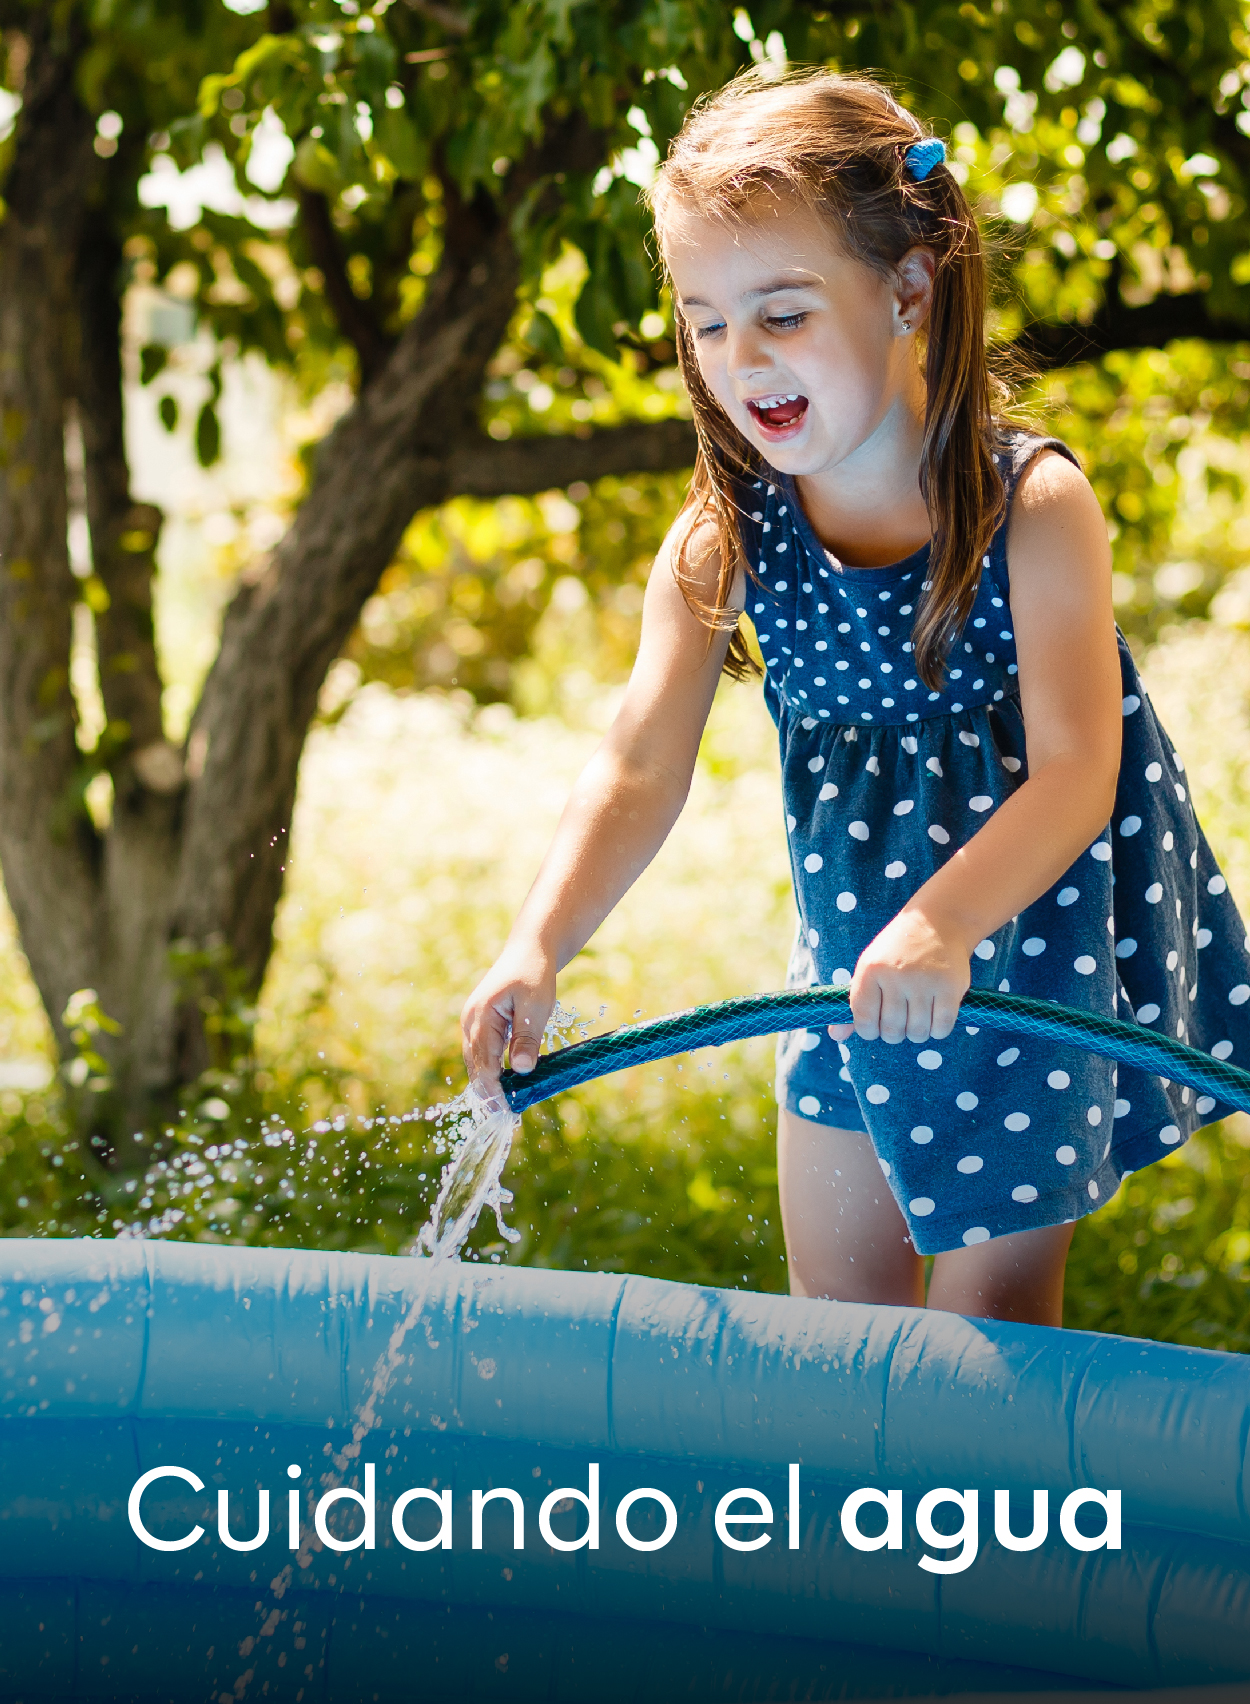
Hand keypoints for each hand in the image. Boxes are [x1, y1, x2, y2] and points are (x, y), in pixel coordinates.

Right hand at [460, 941, 556, 1098]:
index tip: (504, 1110)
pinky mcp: (479, 1023)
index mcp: (481, 1016)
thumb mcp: (536, 1006)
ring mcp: (472, 1022)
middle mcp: (470, 1021)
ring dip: (488, 1083)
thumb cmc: (534, 974)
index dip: (493, 1089)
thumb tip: (522, 1069)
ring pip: (475, 1061)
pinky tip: (504, 1084)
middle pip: (474, 1065)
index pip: (483, 1062)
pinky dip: (490, 1070)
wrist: (528, 950)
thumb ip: (527, 1037)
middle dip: (488, 1091)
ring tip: (505, 1106)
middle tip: (505, 1116)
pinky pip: (481, 1052)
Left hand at [827, 906, 970, 1044]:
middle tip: (899, 1021)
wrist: (937, 922)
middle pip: (892, 1031)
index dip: (868, 1031)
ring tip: (916, 1018)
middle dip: (894, 1034)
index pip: (863, 1019)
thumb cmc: (897, 952)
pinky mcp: (950, 987)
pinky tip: (934, 1017)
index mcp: (870, 970)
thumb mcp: (869, 969)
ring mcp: (925, 982)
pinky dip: (937, 1030)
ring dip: (916, 1033)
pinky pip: (941, 1028)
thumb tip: (836, 1036)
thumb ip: (855, 1003)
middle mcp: (896, 975)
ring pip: (917, 1033)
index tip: (875, 1026)